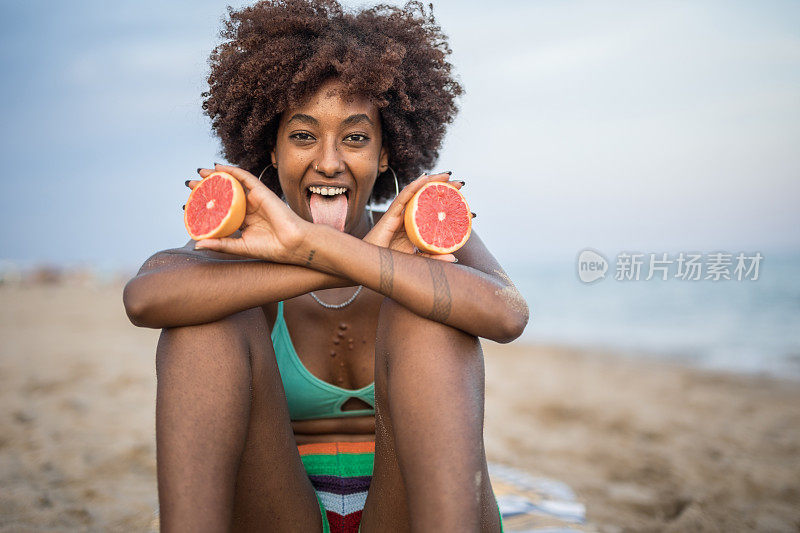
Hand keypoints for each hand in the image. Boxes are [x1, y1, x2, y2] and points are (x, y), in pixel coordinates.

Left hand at [189, 164, 310, 262]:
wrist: (291, 244)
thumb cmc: (270, 248)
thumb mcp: (239, 247)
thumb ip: (220, 244)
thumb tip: (197, 244)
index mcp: (243, 222)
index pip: (221, 211)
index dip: (206, 206)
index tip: (189, 204)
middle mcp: (248, 209)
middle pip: (224, 195)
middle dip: (206, 189)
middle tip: (190, 185)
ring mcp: (255, 199)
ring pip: (232, 184)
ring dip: (215, 177)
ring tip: (200, 173)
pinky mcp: (262, 191)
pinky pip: (245, 177)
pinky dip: (232, 170)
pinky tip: (218, 167)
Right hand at [364, 172, 461, 262]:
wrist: (370, 270)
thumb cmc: (390, 266)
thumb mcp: (417, 262)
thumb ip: (433, 259)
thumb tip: (454, 258)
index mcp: (414, 227)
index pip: (432, 211)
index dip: (448, 205)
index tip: (465, 202)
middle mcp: (407, 218)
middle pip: (426, 198)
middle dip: (443, 189)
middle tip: (460, 184)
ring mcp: (398, 215)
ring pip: (416, 193)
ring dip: (431, 181)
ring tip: (447, 175)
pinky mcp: (390, 215)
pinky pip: (402, 197)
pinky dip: (413, 187)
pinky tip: (425, 179)